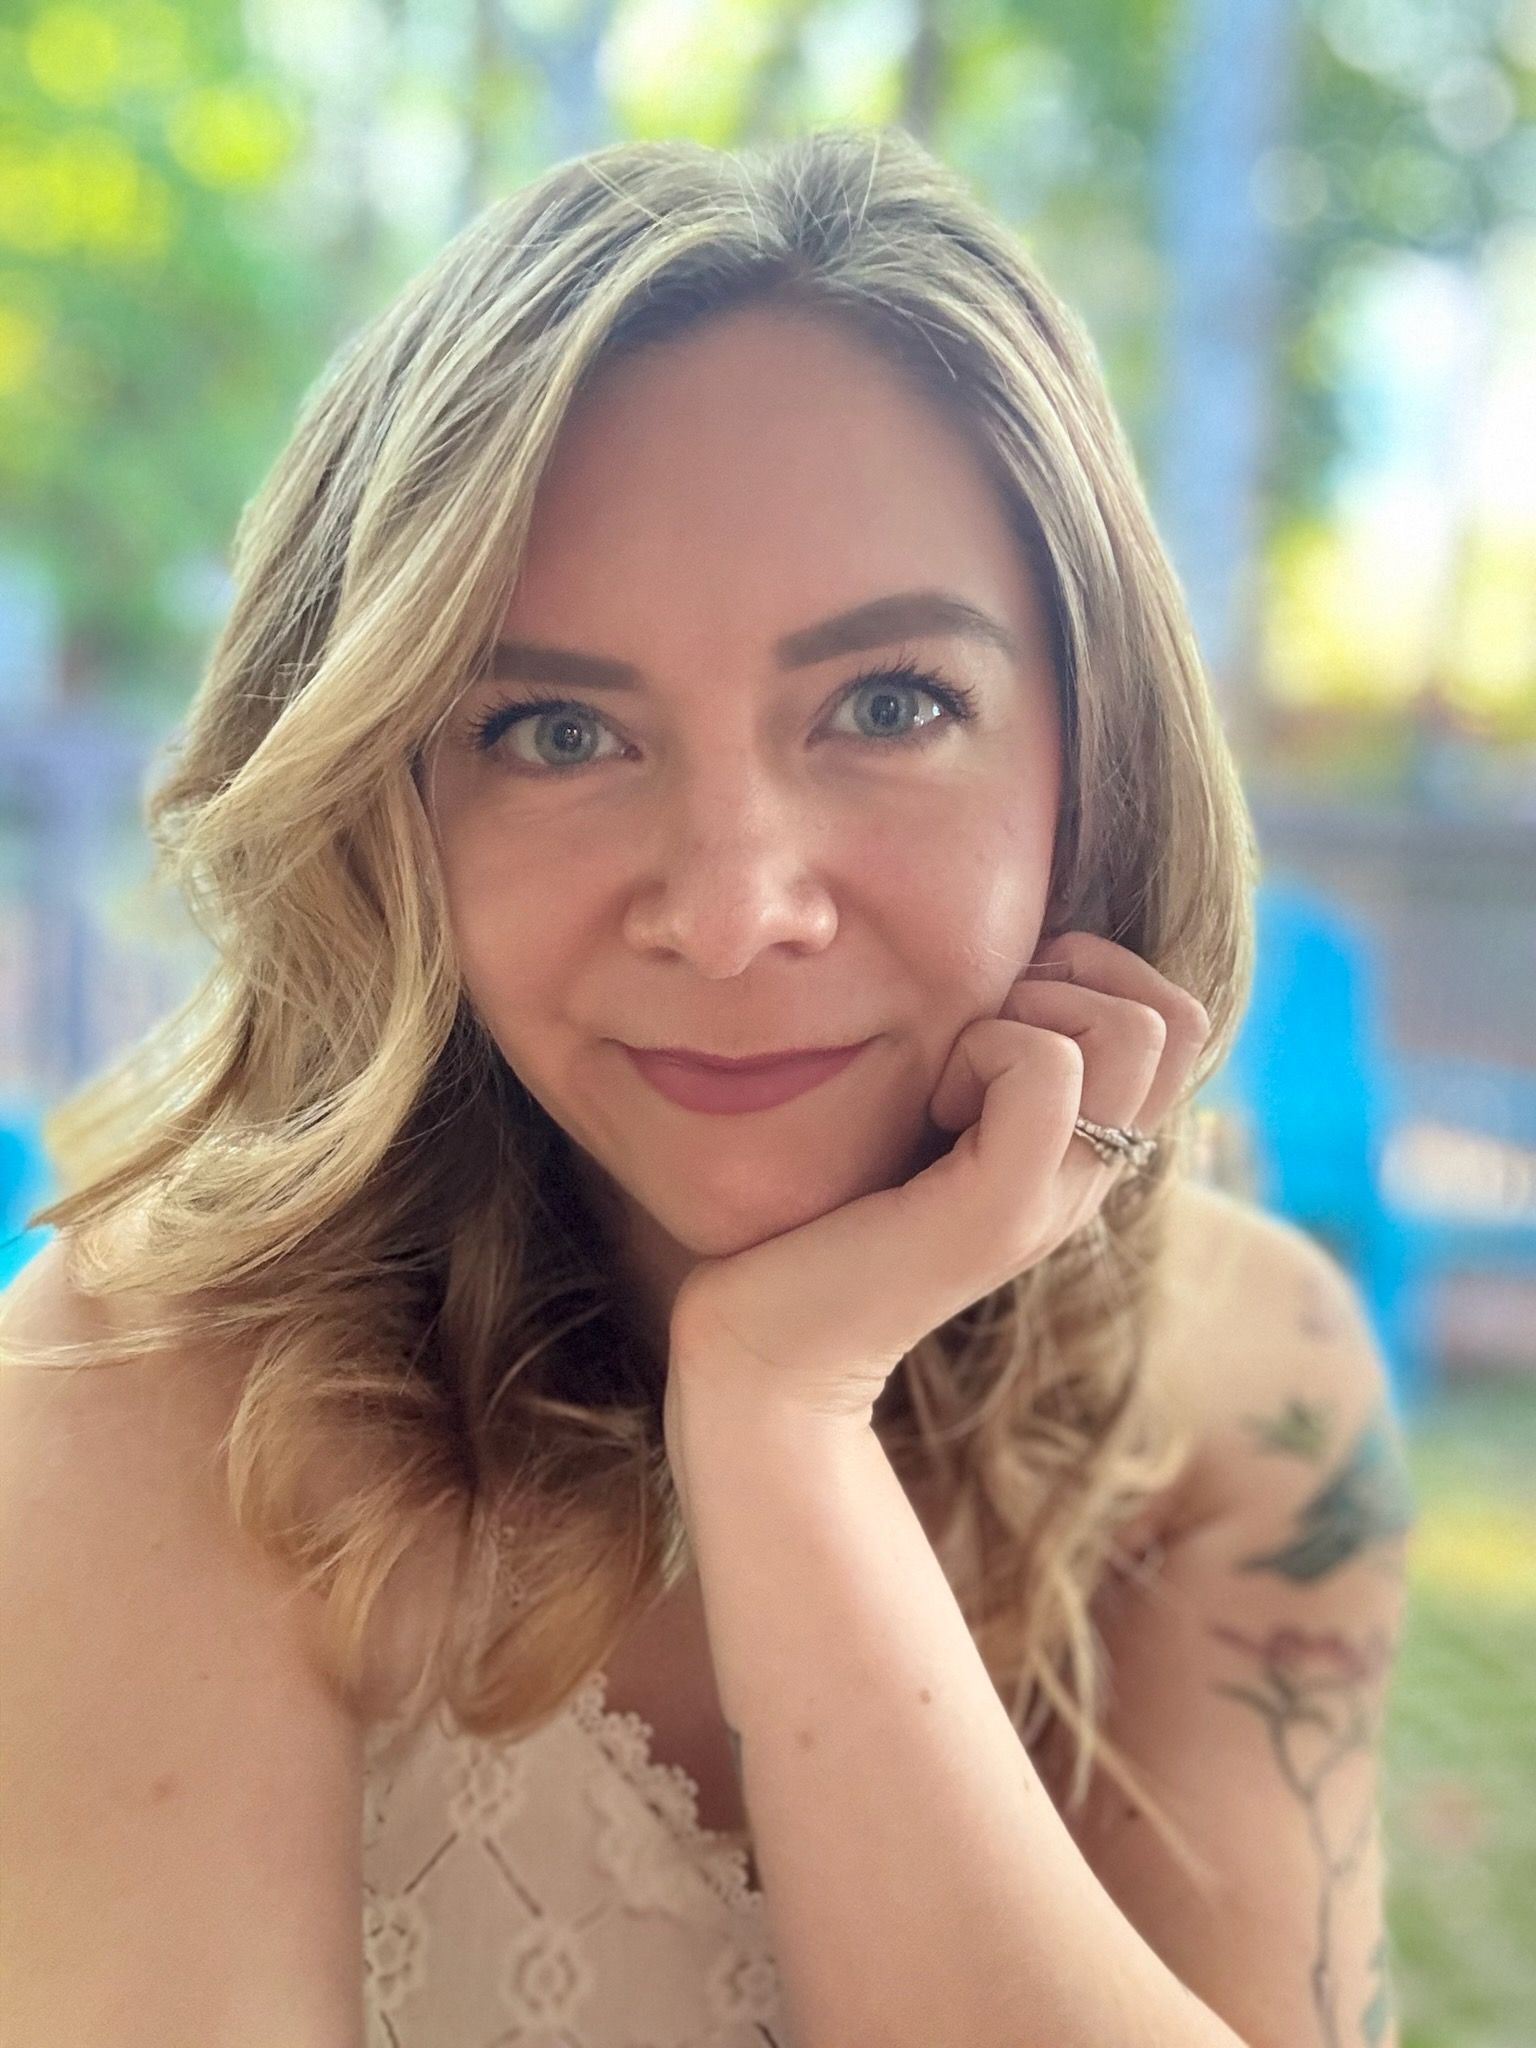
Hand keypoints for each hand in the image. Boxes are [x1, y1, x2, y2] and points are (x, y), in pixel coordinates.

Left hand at [665, 931, 1210, 1426]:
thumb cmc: (821, 1216)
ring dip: (1028, 1015)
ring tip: (953, 1079)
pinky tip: (932, 1110)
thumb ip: (981, 1058)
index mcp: (1080, 1151)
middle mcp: (1090, 1177)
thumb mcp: (924, 1115)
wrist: (768, 1348)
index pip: (1181, 1024)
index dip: (1096, 978)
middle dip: (1070, 983)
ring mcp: (1058, 1198)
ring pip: (1130, 1032)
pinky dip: (982, 1051)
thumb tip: (1006, 960)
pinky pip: (1045, 1069)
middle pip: (1176, 1020)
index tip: (998, 1014)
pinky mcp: (1003, 1210)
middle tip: (977, 1038)